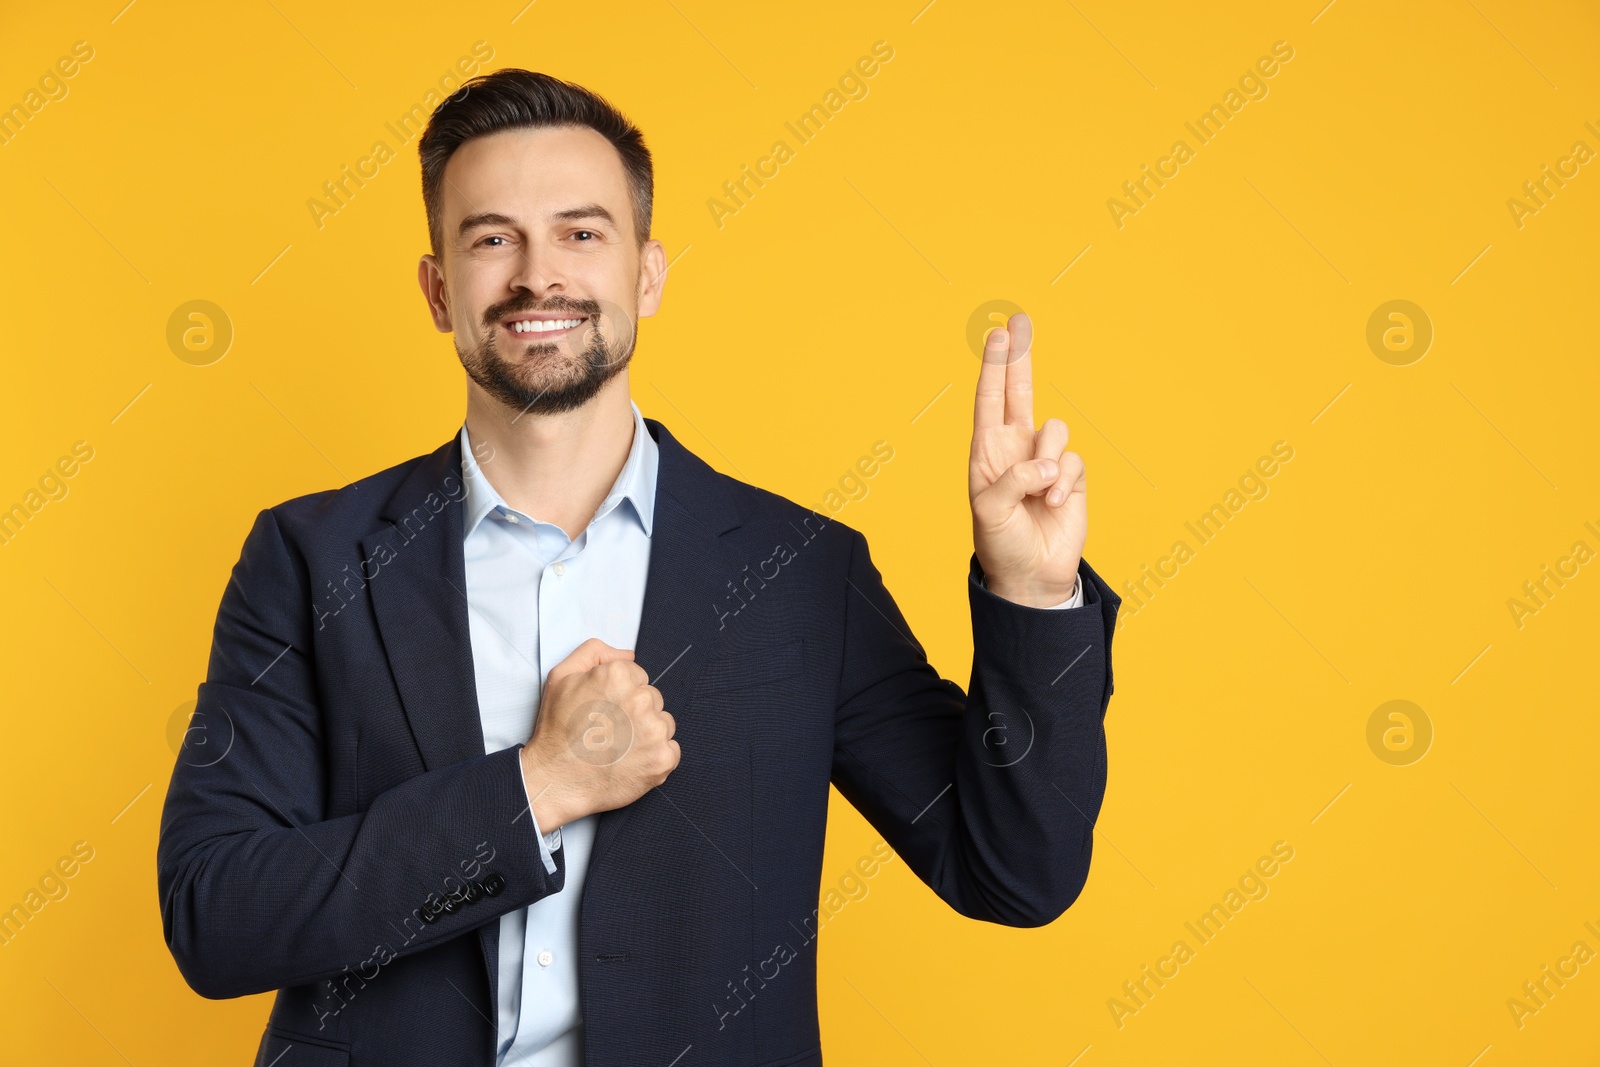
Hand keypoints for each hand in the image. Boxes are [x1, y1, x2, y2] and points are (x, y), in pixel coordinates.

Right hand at [519, 638, 679, 830]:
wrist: (555, 780)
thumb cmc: (556, 731)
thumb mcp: (561, 677)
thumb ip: (595, 653)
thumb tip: (629, 654)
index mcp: (618, 675)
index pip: (637, 676)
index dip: (618, 694)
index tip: (604, 710)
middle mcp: (640, 699)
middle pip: (652, 699)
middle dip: (635, 712)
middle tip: (609, 731)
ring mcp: (654, 730)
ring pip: (663, 723)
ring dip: (647, 733)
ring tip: (619, 748)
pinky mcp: (662, 758)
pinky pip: (671, 750)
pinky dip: (656, 757)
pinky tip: (631, 762)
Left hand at [969, 312, 1087, 607]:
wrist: (1031, 575)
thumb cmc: (1000, 544)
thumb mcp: (990, 512)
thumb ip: (1012, 481)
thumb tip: (1046, 464)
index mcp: (987, 452)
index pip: (990, 399)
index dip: (994, 366)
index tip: (997, 333)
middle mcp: (1016, 449)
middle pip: (1020, 391)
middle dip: (1020, 357)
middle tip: (1019, 320)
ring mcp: (1045, 461)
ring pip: (1056, 429)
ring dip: (1050, 459)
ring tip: (1042, 494)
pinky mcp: (1071, 477)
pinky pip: (1074, 461)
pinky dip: (1065, 483)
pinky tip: (1055, 506)